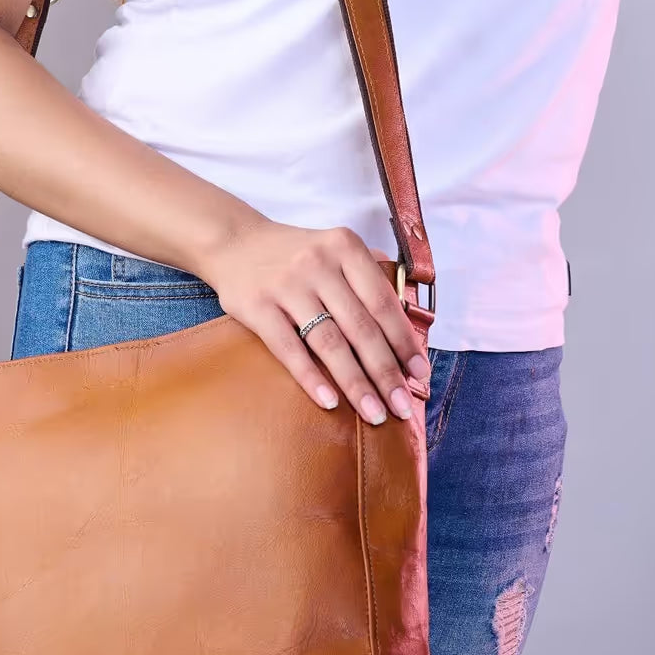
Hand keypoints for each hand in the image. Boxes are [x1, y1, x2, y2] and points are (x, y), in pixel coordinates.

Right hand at [202, 217, 430, 423]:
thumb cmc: (296, 255)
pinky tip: (329, 402)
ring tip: (373, 413)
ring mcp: (286, 284)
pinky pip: (288, 348)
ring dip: (355, 383)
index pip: (383, 301)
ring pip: (329, 342)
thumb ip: (369, 276)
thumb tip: (408, 324)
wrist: (235, 241)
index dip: (404, 341)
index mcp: (345, 247)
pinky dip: (311, 377)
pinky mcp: (256, 305)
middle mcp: (318, 263)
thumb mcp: (335, 249)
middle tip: (401, 406)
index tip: (419, 374)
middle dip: (386, 372)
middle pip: (360, 327)